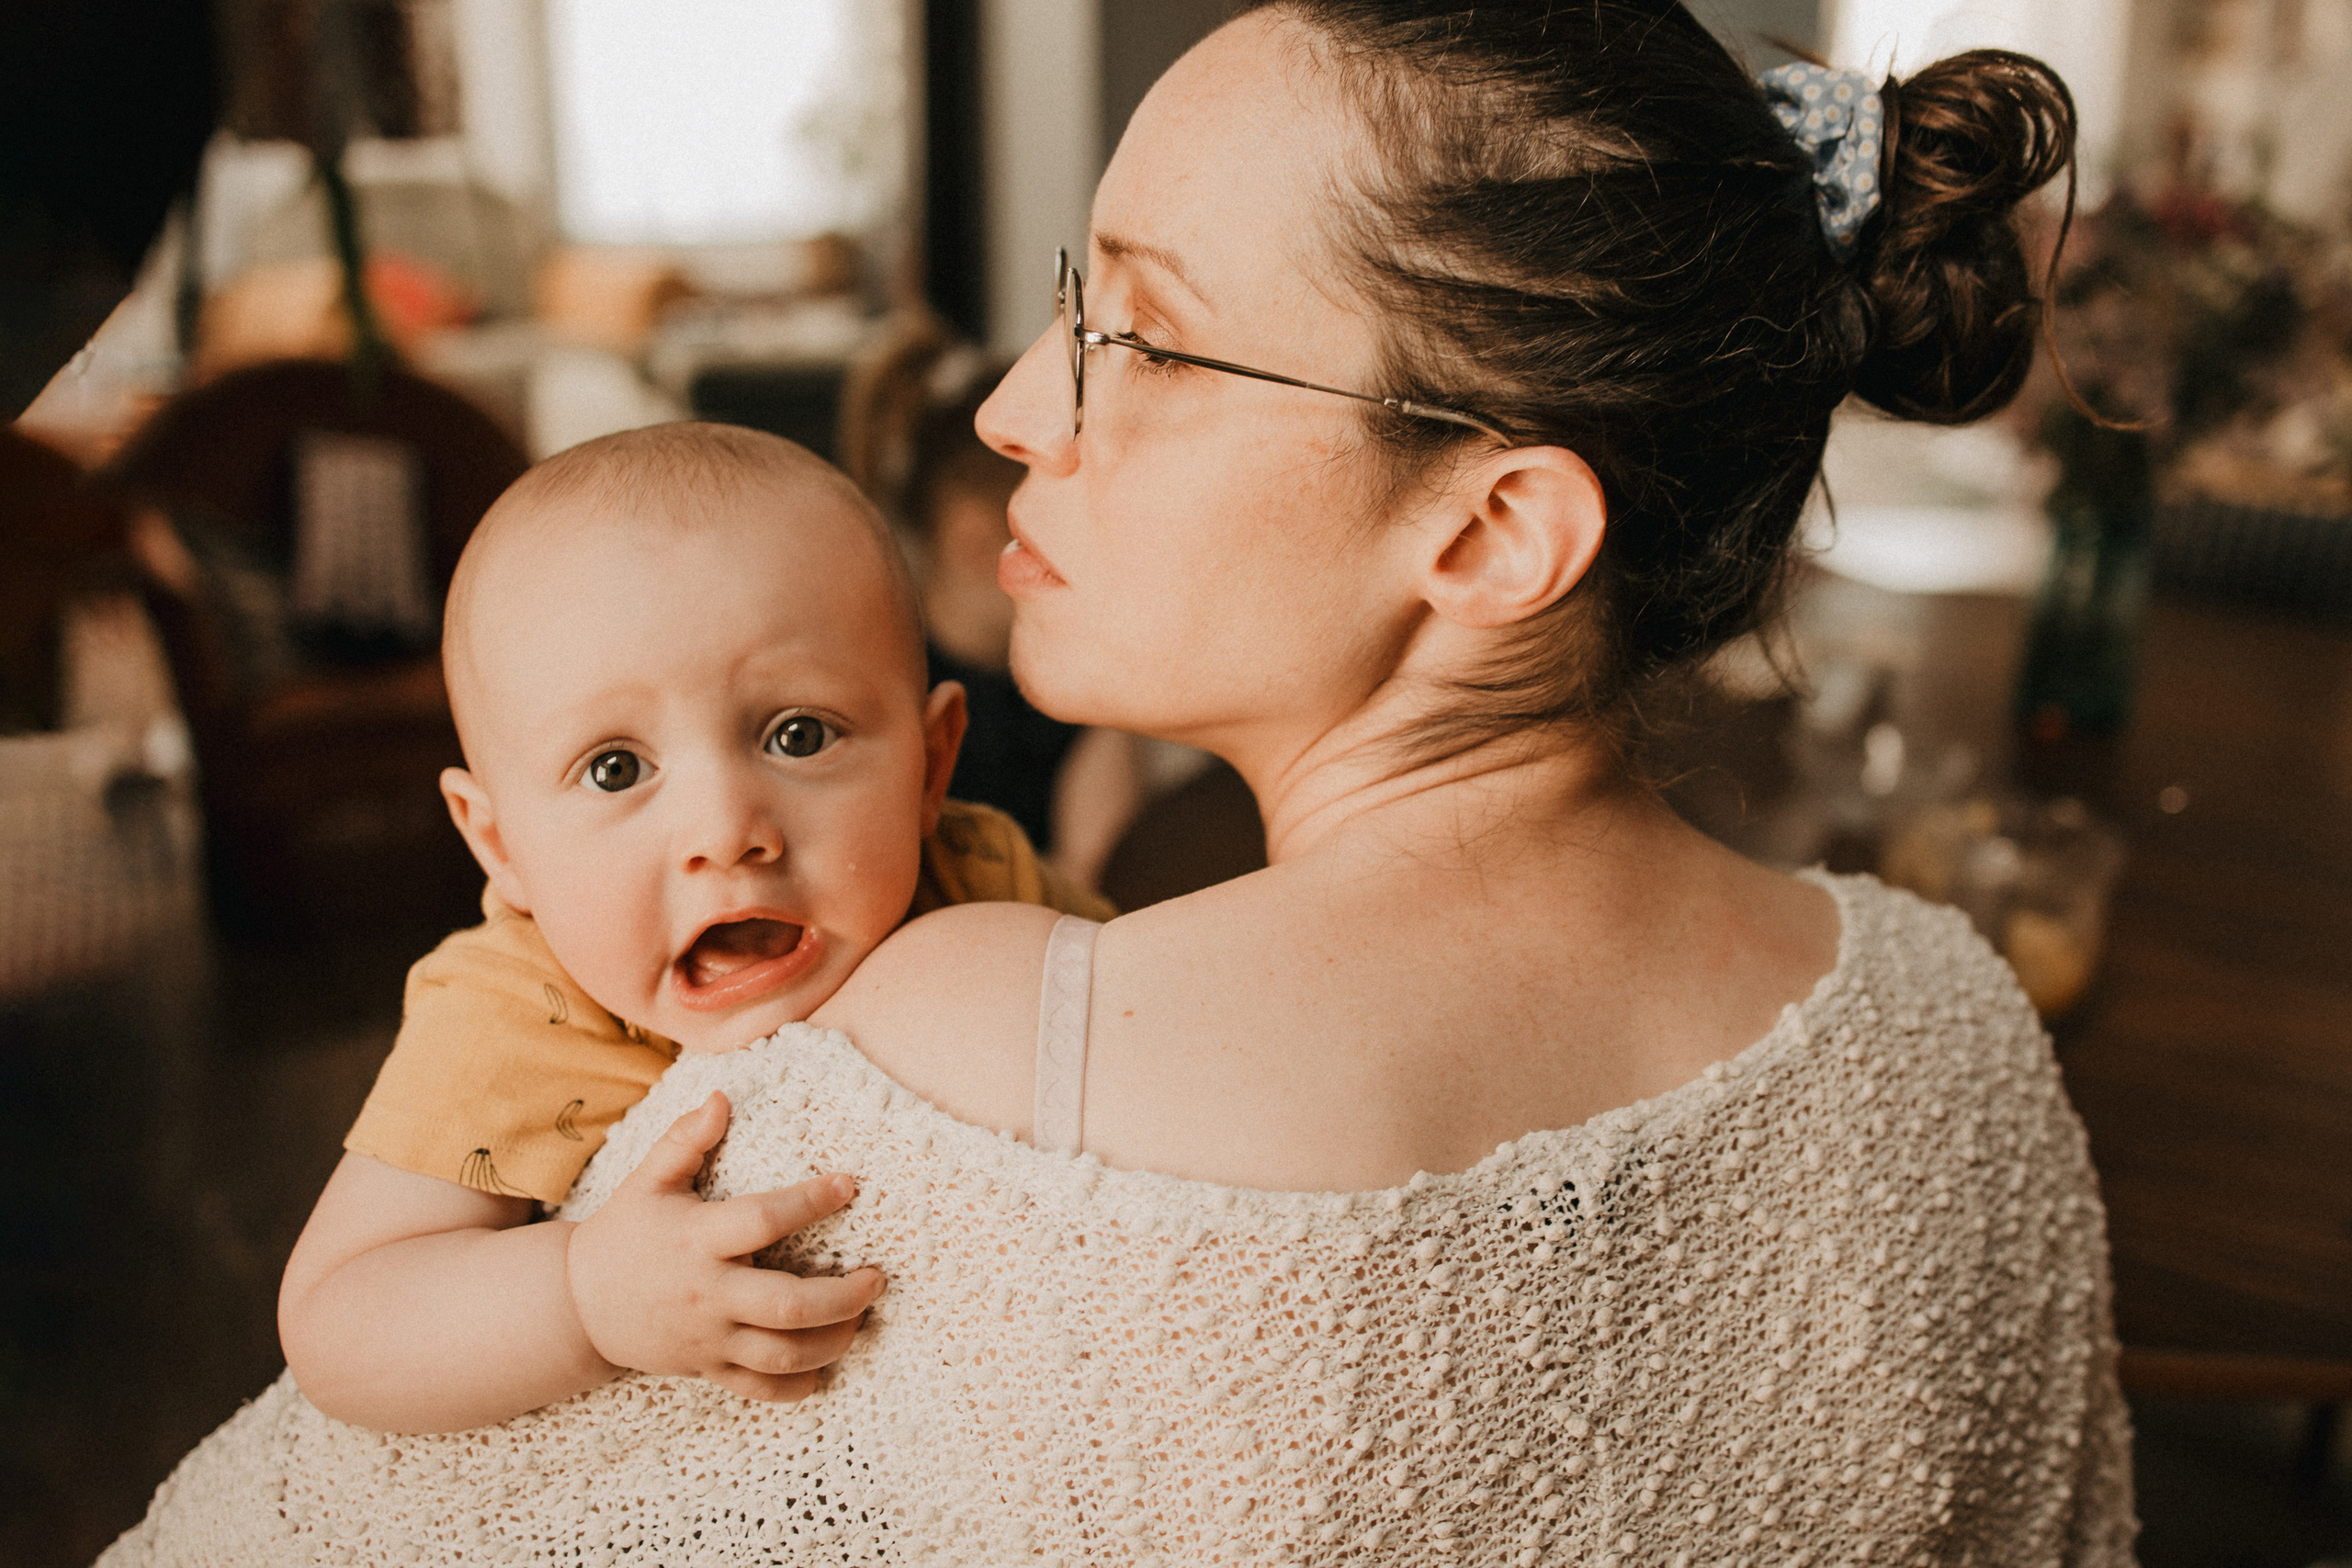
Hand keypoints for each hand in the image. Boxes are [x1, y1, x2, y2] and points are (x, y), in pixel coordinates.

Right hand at [565, 1091, 885, 1401]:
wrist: (578, 1306)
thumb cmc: (625, 1233)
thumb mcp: (647, 1181)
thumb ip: (684, 1139)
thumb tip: (721, 1097)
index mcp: (697, 1239)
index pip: (762, 1220)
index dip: (810, 1201)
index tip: (848, 1184)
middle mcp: (709, 1293)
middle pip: (787, 1306)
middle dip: (843, 1296)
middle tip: (877, 1277)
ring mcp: (709, 1338)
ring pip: (783, 1354)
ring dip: (833, 1341)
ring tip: (861, 1317)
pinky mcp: (708, 1369)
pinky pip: (761, 1390)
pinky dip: (798, 1385)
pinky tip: (825, 1366)